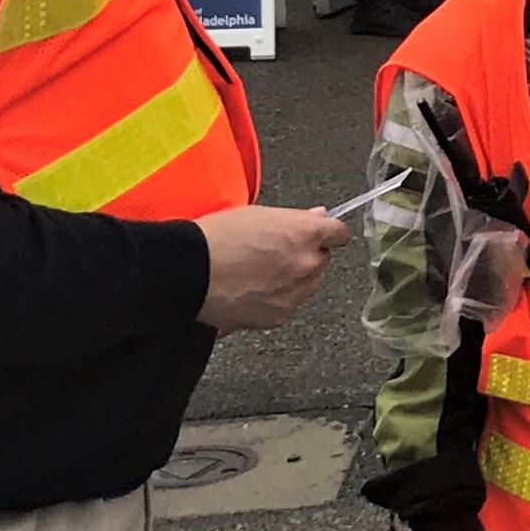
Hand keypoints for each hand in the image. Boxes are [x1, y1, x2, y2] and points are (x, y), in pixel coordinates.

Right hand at [194, 206, 348, 330]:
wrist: (190, 272)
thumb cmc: (216, 239)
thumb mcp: (258, 214)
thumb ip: (295, 220)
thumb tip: (317, 218)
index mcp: (306, 234)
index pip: (339, 233)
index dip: (328, 233)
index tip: (321, 235)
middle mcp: (308, 264)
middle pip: (322, 260)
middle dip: (306, 256)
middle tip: (275, 253)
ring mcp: (296, 293)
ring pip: (308, 285)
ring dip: (294, 279)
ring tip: (258, 273)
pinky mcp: (280, 316)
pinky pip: (288, 305)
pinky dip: (277, 299)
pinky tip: (251, 290)